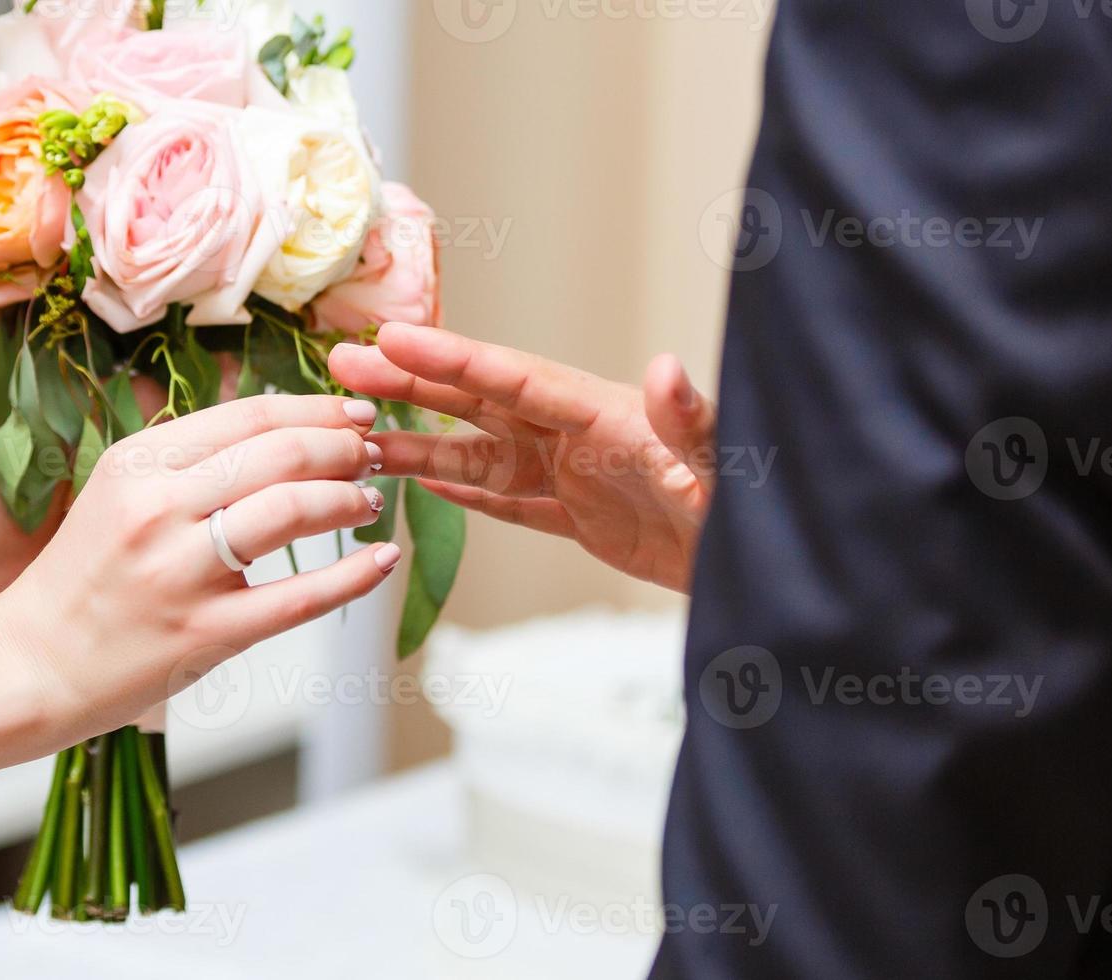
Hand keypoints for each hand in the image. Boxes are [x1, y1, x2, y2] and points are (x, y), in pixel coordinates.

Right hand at [0, 395, 399, 736]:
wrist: (31, 664)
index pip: (248, 415)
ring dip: (348, 497)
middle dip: (343, 447)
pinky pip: (299, 597)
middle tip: (373, 453)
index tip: (353, 413)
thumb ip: (188, 457)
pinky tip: (382, 560)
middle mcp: (158, 508)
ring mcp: (182, 572)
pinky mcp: (206, 633)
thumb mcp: (119, 491)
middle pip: (280, 454)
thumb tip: (279, 425)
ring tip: (370, 499)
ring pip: (291, 511)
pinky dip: (353, 575)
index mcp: (138, 462)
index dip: (315, 409)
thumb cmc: (85, 577)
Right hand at [329, 323, 715, 593]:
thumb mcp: (720, 472)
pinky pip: (507, 500)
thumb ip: (690, 423)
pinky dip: (463, 490)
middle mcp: (578, 434)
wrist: (767, 569)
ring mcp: (574, 474)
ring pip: (480, 452)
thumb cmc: (748, 514)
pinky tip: (423, 480)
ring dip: (421, 441)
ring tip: (358, 432)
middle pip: (478, 402)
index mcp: (603, 413)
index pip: (512, 378)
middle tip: (344, 364)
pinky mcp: (580, 517)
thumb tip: (666, 368)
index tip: (390, 339)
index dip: (450, 359)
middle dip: (412, 383)